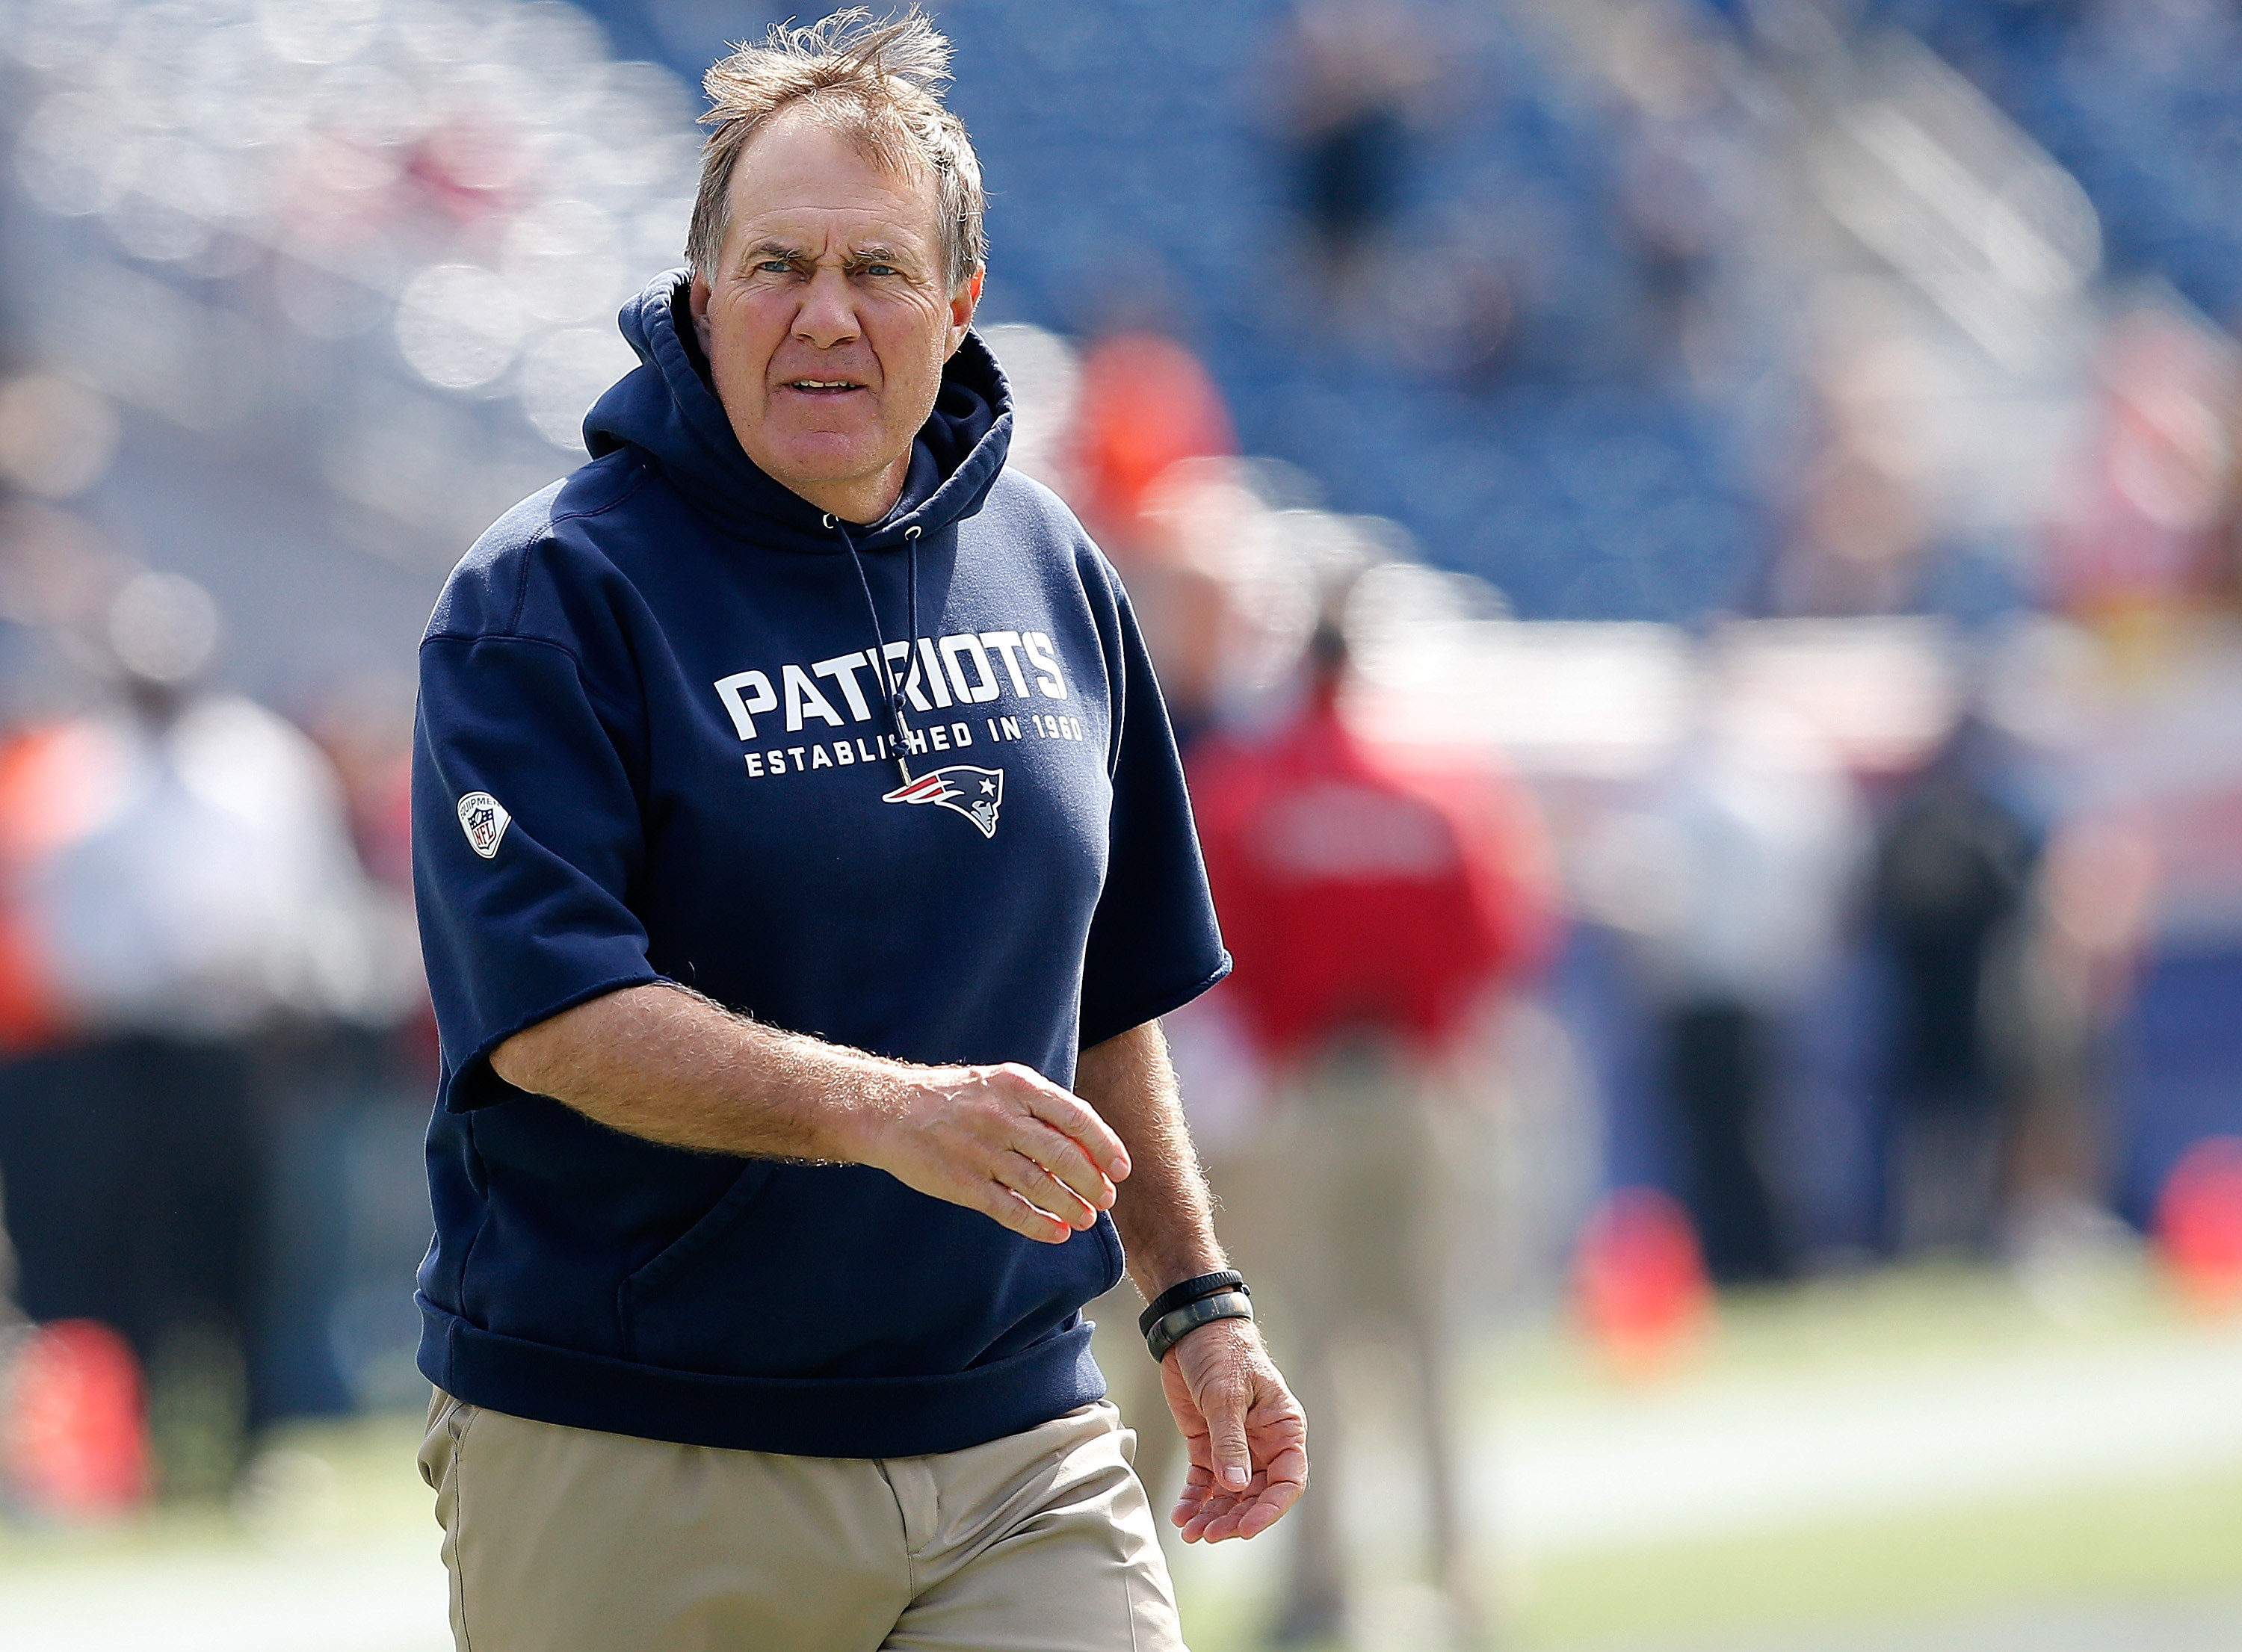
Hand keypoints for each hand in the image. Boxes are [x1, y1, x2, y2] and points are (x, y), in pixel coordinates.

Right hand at [853, 1062, 1132, 1243]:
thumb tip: (1090, 1147)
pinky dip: (1038, 1225)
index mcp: (1017, 1086)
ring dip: (1069, 1206)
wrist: (890, 1109)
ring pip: (1039, 1185)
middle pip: (1063, 1154)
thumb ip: (1042, 1109)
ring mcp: (980, 1151)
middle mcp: (1001, 1116)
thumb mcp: (1001, 1085)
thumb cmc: (958, 1099)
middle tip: (1105, 1198)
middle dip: (1092, 1181)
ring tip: (1086, 1220)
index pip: (1076, 1117)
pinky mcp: (961, 1182)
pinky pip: (1009, 1209)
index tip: (1121, 1168)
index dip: (1105, 1146)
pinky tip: (1056, 1233)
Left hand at [1160, 1316, 1306, 1541]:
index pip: (1288, 1480)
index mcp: (1283, 1428)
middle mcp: (1264, 1443)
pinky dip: (1194, 1500)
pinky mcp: (1207, 1444)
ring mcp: (1235, 1446)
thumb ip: (1230, 1442)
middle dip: (1234, 1518)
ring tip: (1191, 1532)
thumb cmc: (1222, 1351)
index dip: (1270, 1509)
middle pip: (1256, 1495)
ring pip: (1229, 1494)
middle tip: (1208, 1534)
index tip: (1245, 1528)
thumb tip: (1237, 1487)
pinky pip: (1205, 1481)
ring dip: (1212, 1515)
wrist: (1190, 1328)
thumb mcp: (1226, 1395)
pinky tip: (1181, 1515)